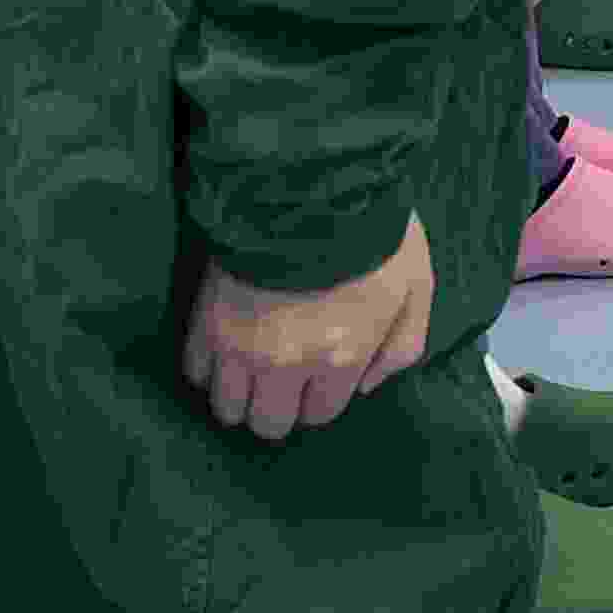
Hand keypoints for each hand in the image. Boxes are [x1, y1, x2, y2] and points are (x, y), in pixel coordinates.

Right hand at [181, 212, 433, 440]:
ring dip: (242, 395)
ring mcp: (240, 348)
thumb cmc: (373, 235)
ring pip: (227, 408)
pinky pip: (196, 372)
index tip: (321, 376)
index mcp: (340, 357)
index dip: (322, 397)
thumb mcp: (416, 287)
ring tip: (254, 368)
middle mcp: (286, 365)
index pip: (320, 414)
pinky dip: (210, 367)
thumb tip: (366, 386)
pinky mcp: (206, 323)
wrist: (312, 189)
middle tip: (286, 379)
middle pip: (269, 422)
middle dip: (280, 407)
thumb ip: (402, 346)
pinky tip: (227, 348)